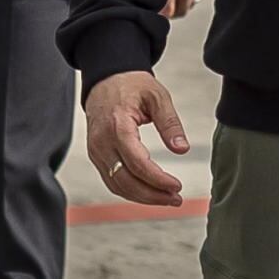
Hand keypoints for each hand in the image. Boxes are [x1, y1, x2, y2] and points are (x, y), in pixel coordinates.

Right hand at [86, 70, 191, 205]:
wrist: (105, 79)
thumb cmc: (131, 85)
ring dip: (142, 197)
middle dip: (152, 194)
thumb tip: (182, 149)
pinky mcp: (96, 155)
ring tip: (167, 199)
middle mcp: (102, 141)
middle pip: (125, 180)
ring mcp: (96, 150)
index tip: (177, 186)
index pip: (137, 162)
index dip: (157, 179)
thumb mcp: (157, 97)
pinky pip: (111, 180)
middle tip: (176, 199)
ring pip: (117, 184)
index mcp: (117, 125)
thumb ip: (170, 123)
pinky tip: (149, 193)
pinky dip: (130, 191)